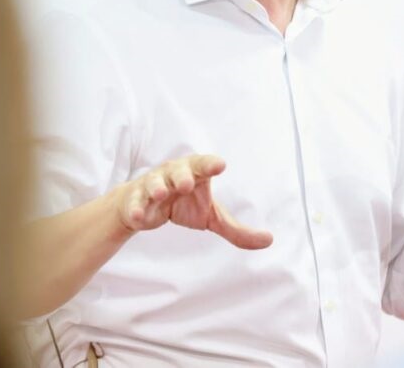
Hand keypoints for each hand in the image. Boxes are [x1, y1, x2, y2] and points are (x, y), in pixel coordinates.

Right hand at [115, 154, 272, 249]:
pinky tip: (138, 217)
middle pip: (177, 170)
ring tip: (161, 194)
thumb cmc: (184, 205)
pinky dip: (136, 208)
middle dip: (181, 175)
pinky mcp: (135, 199)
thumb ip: (236, 230)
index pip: (203, 165)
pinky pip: (135, 202)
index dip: (210, 164)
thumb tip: (269, 240)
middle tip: (186, 183)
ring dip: (157, 187)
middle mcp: (173, 174)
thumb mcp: (211, 217)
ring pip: (154, 182)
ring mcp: (152, 185)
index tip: (220, 165)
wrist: (145, 207)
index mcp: (194, 173)